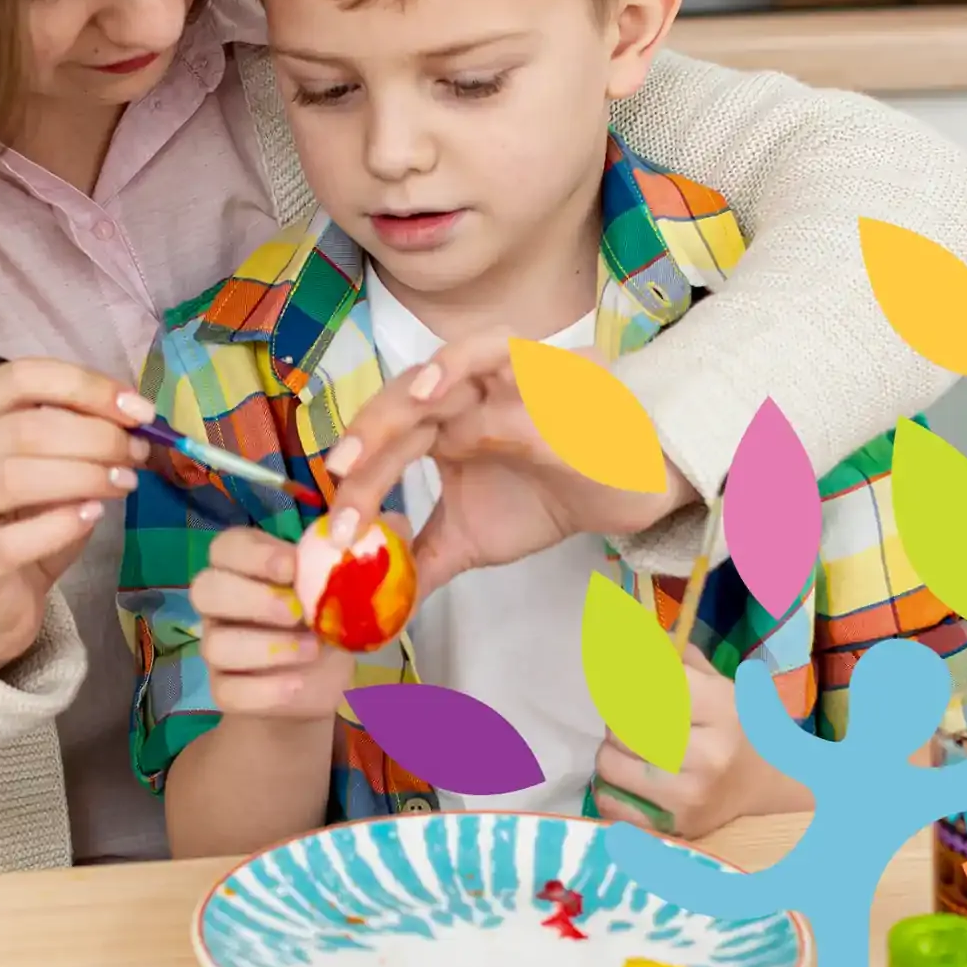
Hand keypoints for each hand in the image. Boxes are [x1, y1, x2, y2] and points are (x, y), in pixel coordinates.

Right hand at [0, 358, 155, 672]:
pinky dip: (59, 524)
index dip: (85, 386)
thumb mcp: (53, 467)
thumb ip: (81, 436)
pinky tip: (92, 517)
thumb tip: (136, 419)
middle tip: (137, 454)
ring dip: (83, 475)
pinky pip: (12, 538)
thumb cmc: (23, 522)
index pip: (22, 377)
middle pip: (25, 427)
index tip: (136, 410)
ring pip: (15, 475)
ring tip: (124, 484)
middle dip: (96, 436)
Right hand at [192, 527, 356, 717]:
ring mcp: (218, 647)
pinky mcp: (225, 691)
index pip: (227, 546)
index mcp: (246, 566)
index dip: (254, 554)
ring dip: (266, 647)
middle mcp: (223, 603)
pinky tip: (299, 684)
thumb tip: (396, 520)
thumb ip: (372, 553)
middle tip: (299, 611)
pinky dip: (265, 690)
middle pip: (205, 588)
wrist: (316, 682)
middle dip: (253, 598)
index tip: (293, 565)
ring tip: (313, 650)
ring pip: (214, 644)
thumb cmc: (328, 619)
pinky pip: (228, 691)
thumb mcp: (355, 586)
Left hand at [322, 329, 697, 594]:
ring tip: (399, 413)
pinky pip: (512, 356)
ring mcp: (506, 380)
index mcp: (438, 428)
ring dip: (422, 384)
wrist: (627, 491)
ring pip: (453, 363)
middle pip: (405, 400)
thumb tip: (373, 611)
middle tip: (341, 471)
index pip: (385, 448)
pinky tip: (449, 388)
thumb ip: (422, 564)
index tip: (339, 532)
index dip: (359, 485)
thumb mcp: (472, 540)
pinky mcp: (552, 375)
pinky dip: (478, 363)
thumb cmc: (546, 498)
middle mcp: (464, 395)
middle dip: (371, 432)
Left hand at [592, 646, 812, 839]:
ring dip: (611, 751)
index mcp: (719, 708)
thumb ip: (669, 654)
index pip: (645, 682)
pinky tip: (629, 778)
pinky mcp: (674, 829)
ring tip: (633, 749)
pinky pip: (610, 804)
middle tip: (633, 717)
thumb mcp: (715, 680)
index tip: (622, 674)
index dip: (625, 676)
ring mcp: (690, 798)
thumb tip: (618, 625)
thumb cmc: (736, 723)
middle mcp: (707, 755)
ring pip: (608, 763)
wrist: (770, 784)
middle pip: (620, 724)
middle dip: (617, 716)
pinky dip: (609, 788)